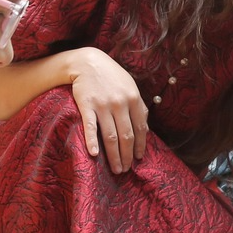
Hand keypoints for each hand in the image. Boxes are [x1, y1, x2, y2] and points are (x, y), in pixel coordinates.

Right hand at [68, 48, 148, 174]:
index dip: (140, 146)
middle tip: (126, 170)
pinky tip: (94, 154)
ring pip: (111, 136)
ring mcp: (103, 105)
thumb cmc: (111, 76)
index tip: (138, 159)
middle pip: (126, 136)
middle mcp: (120, 103)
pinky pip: (90, 127)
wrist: (88, 62)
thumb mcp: (130, 87)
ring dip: (114, 156)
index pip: (140, 129)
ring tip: (116, 169)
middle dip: (127, 156)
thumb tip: (146, 130)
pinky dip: (92, 141)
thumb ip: (139, 107)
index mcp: (134, 99)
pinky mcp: (86, 105)